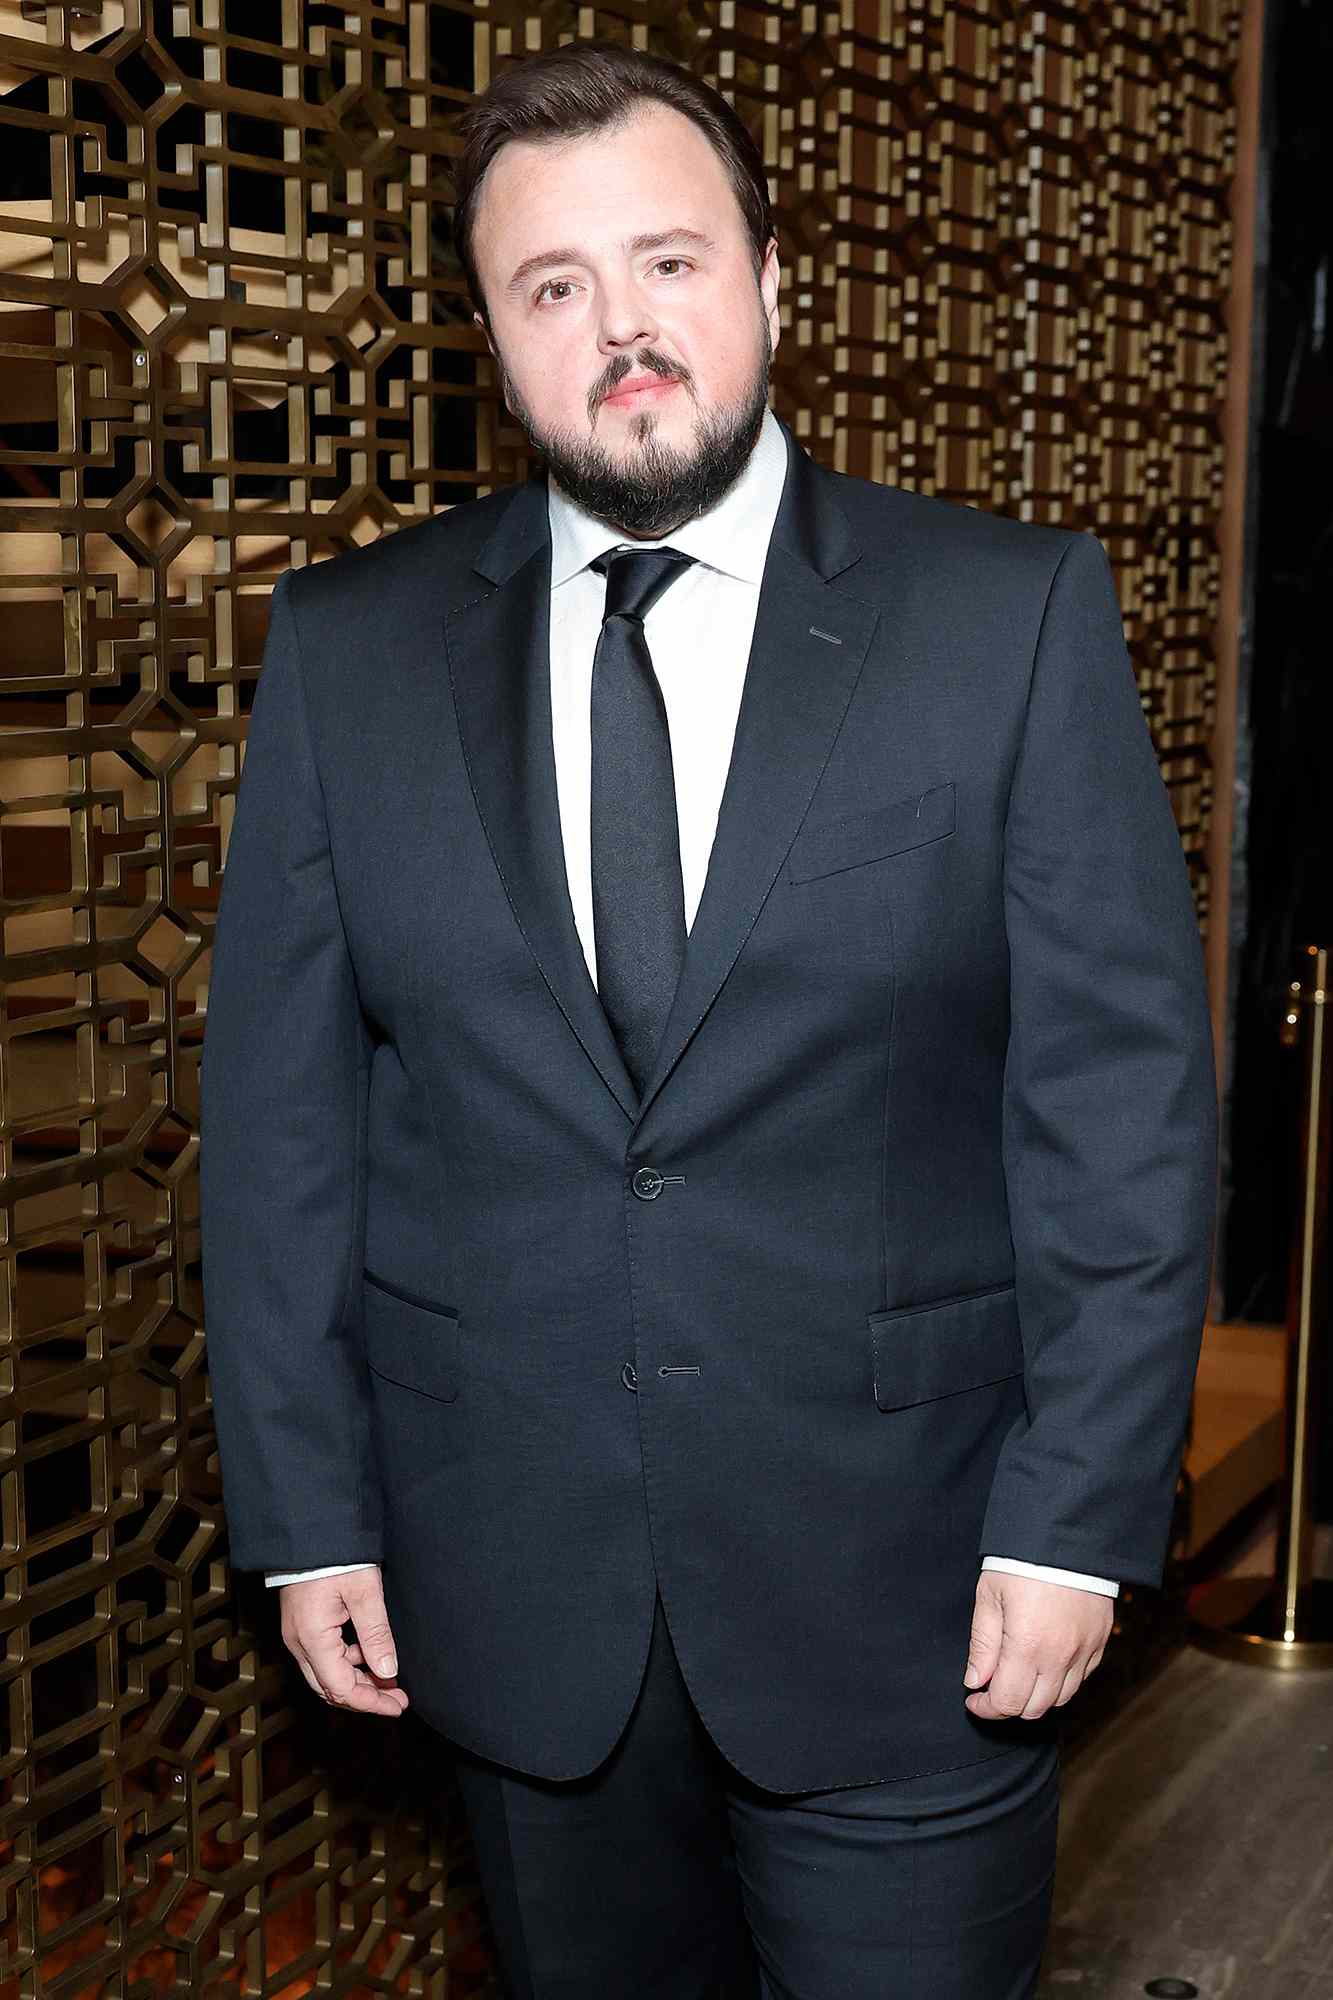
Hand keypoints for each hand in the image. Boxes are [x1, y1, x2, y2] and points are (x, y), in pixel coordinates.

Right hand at [278, 1564, 409, 1716]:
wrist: (307, 1530)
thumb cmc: (335, 1554)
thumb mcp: (364, 1590)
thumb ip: (376, 1633)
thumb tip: (388, 1672)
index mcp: (313, 1638)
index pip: (341, 1688)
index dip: (371, 1702)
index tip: (398, 1706)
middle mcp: (299, 1643)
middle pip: (331, 1688)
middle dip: (365, 1698)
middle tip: (398, 1699)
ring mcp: (296, 1635)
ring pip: (326, 1676)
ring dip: (357, 1683)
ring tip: (389, 1681)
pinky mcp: (300, 1626)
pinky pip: (323, 1658)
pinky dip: (347, 1665)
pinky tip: (368, 1658)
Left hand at [962, 1569, 1112, 1719]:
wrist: (1065, 1536)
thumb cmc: (1021, 1562)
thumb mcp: (989, 1597)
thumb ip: (982, 1645)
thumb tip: (975, 1682)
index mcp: (1027, 1647)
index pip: (1007, 1702)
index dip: (987, 1708)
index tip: (974, 1700)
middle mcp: (1060, 1656)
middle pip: (1034, 1708)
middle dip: (1009, 1705)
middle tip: (992, 1688)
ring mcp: (1084, 1651)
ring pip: (1060, 1699)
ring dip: (1036, 1697)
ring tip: (1018, 1676)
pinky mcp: (1100, 1642)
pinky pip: (1081, 1679)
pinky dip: (1061, 1682)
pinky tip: (1045, 1664)